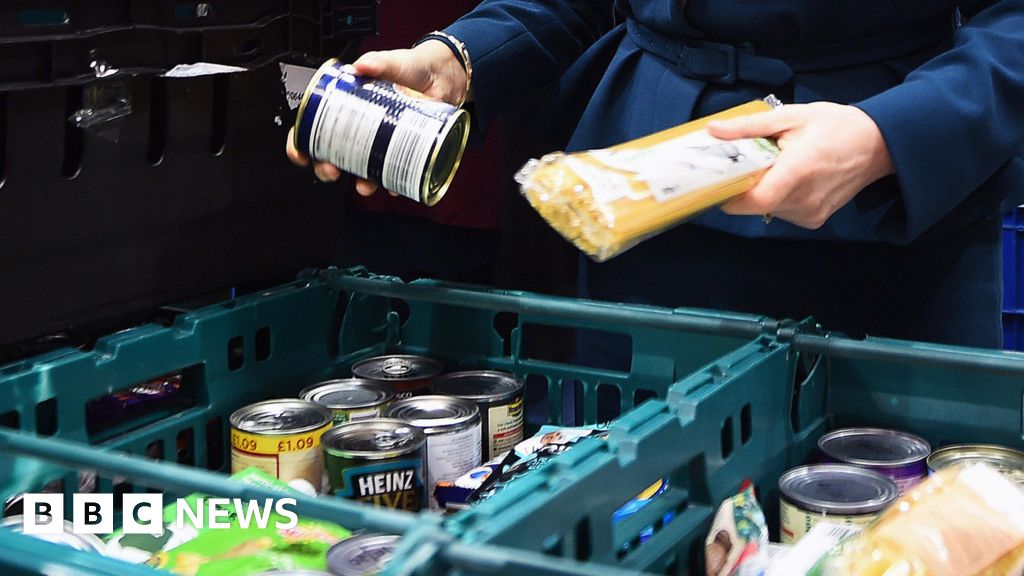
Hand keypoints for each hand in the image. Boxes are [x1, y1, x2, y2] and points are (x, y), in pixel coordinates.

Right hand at [285, 40, 468, 195]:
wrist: (443, 77)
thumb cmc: (411, 68)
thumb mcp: (392, 62)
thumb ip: (377, 61)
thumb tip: (361, 66)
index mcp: (347, 106)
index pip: (313, 126)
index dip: (300, 143)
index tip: (300, 153)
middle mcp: (360, 128)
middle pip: (332, 154)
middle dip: (326, 168)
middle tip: (331, 170)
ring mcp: (380, 142)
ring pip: (361, 169)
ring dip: (359, 182)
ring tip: (363, 184)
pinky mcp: (403, 151)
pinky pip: (394, 173)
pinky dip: (393, 183)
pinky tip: (394, 186)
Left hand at [706, 102, 894, 228]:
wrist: (878, 144)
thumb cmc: (836, 126)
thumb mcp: (791, 116)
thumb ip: (749, 126)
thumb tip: (714, 130)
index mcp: (799, 170)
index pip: (755, 199)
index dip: (731, 194)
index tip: (721, 179)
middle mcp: (805, 198)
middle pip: (755, 205)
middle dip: (744, 186)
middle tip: (748, 164)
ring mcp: (811, 213)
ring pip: (766, 210)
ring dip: (761, 191)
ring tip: (777, 167)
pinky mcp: (814, 220)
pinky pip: (781, 212)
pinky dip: (776, 197)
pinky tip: (790, 179)